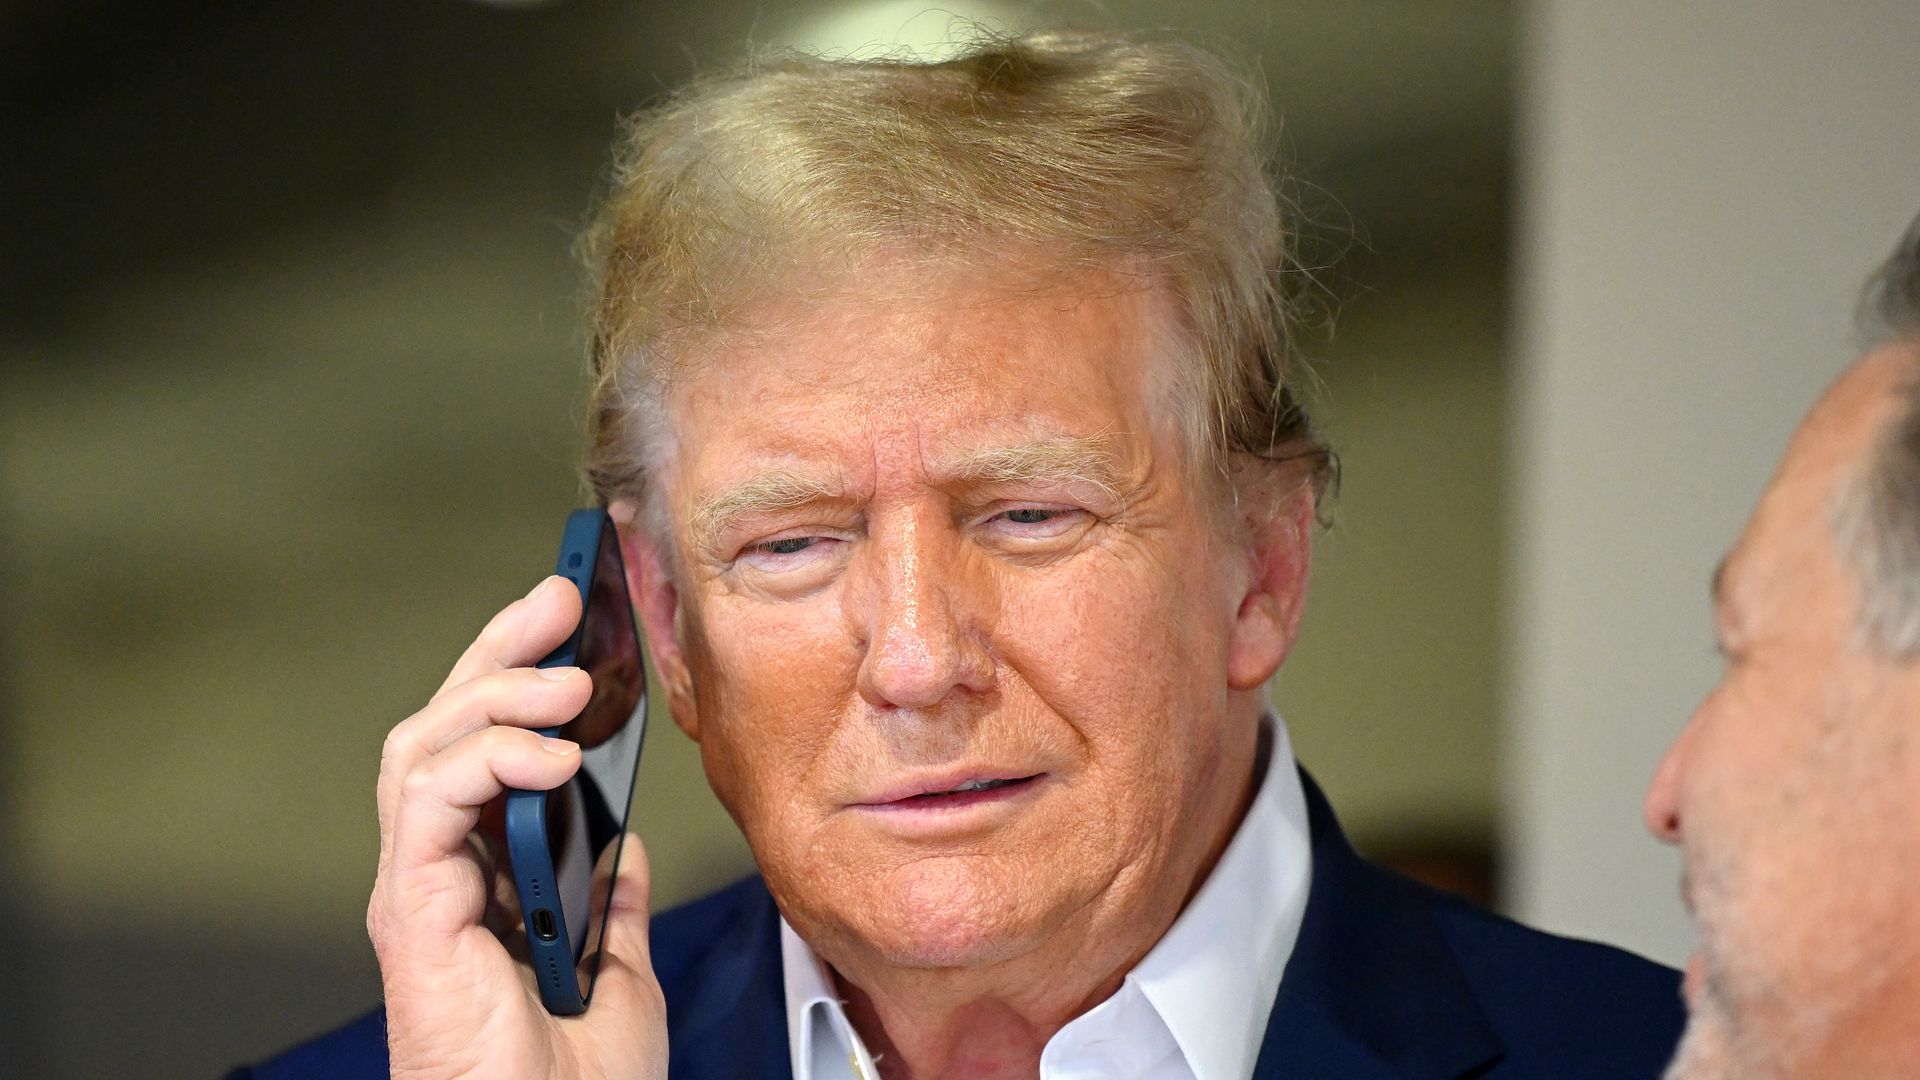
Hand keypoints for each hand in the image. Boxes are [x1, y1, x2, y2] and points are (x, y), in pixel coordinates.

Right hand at [368, 576, 667, 1079]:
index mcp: (486, 880)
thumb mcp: (618, 970)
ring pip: (423, 748)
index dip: (521, 675)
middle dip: (499, 650)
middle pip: (444, 726)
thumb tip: (619, 842)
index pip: (486, 748)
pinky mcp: (411, 913)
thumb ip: (609, 899)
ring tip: (570, 683)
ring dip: (496, 695)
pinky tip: (550, 757)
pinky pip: (425, 805)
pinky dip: (484, 761)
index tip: (577, 621)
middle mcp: (442, 874)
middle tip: (558, 598)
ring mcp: (421, 889)